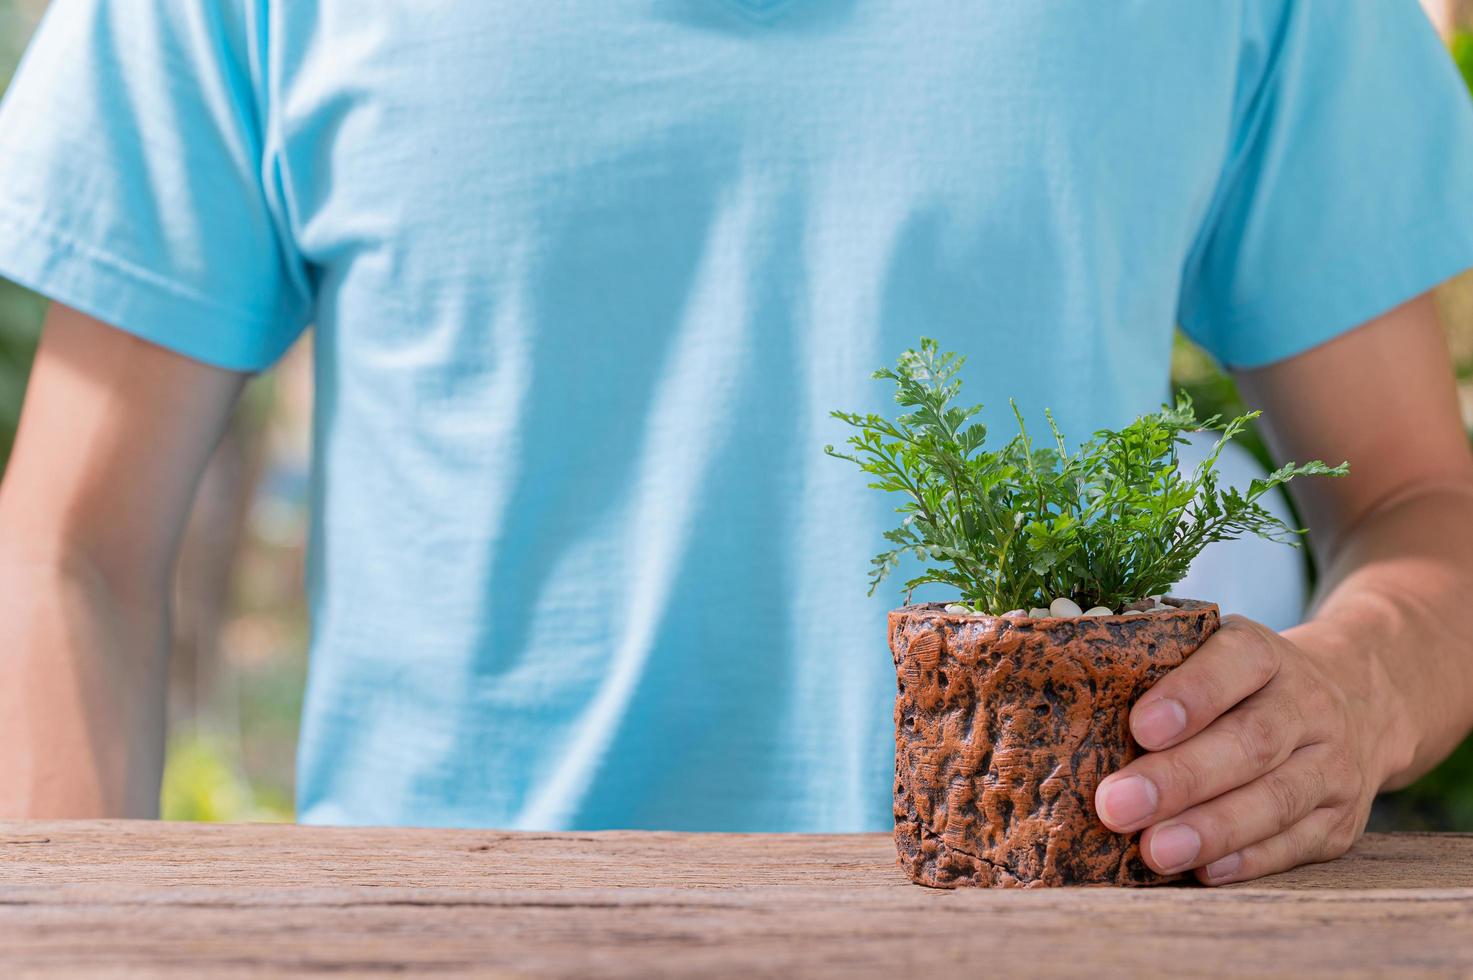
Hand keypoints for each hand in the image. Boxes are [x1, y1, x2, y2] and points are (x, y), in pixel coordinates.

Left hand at [1091, 615, 1403, 884]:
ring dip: (1211, 829)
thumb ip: (1151, 672)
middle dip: (1180, 779)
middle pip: (1250, 742)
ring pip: (1276, 798)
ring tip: (1154, 851)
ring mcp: (1332, 764)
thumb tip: (1066, 702)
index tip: (1140, 727)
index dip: (1190, 694)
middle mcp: (1308, 704)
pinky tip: (1204, 870)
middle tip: (1117, 806)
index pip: (1235, 662)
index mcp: (1263, 653)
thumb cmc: (1238, 684)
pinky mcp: (1341, 819)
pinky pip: (1297, 843)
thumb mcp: (1208, 655)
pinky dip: (1249, 860)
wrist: (1357, 701)